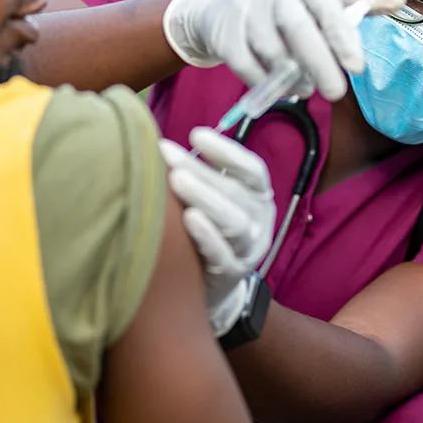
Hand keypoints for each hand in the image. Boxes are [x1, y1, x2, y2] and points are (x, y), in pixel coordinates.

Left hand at [159, 127, 275, 336]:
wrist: (211, 288)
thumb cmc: (208, 229)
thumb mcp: (214, 199)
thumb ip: (200, 173)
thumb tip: (161, 144)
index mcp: (259, 197)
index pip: (252, 170)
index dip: (227, 151)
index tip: (196, 134)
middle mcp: (260, 222)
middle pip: (235, 192)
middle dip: (201, 170)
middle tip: (168, 154)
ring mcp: (249, 251)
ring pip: (234, 222)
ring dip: (205, 198)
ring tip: (177, 180)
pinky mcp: (231, 275)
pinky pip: (222, 255)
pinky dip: (207, 236)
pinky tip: (188, 219)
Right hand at [162, 0, 404, 100]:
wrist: (216, 4)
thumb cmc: (280, 1)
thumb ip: (357, 0)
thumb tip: (403, 0)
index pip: (326, 2)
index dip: (342, 35)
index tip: (358, 68)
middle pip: (297, 27)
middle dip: (319, 64)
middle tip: (336, 93)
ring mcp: (243, 7)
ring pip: (271, 50)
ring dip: (291, 77)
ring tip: (305, 89)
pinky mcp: (222, 30)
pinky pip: (245, 64)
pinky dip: (263, 81)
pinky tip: (276, 86)